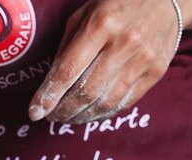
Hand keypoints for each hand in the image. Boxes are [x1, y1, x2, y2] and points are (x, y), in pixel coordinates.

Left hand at [28, 0, 179, 123]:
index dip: (49, 96)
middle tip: (51, 116)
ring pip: (105, 102)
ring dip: (81, 116)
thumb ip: (67, 47)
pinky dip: (102, 113)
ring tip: (68, 117)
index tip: (35, 112)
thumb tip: (50, 85)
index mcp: (101, 24)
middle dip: (63, 110)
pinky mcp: (156, 71)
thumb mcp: (85, 14)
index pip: (68, 70)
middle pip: (86, 92)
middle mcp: (124, 43)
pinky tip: (90, 112)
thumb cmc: (117, 5)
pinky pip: (124, 102)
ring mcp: (143, 59)